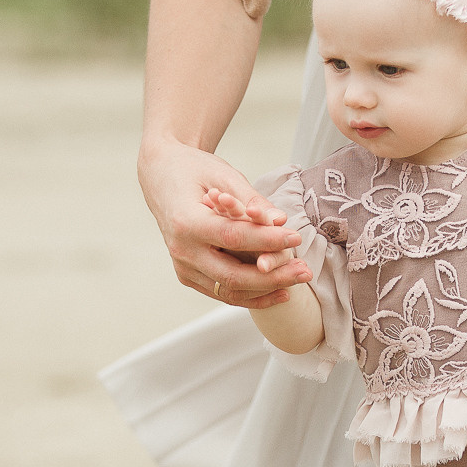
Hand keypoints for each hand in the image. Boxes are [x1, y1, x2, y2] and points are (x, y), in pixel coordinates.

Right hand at [138, 138, 307, 308]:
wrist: (162, 176)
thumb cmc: (194, 170)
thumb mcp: (223, 175)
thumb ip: (252, 200)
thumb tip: (281, 221)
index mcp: (186, 222)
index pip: (233, 238)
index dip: (267, 241)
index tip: (295, 237)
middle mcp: (181, 250)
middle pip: (232, 275)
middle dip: (273, 275)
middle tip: (304, 270)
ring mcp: (183, 267)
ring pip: (229, 291)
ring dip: (267, 289)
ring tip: (298, 278)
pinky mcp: (188, 275)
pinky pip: (223, 292)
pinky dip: (252, 296)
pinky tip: (280, 290)